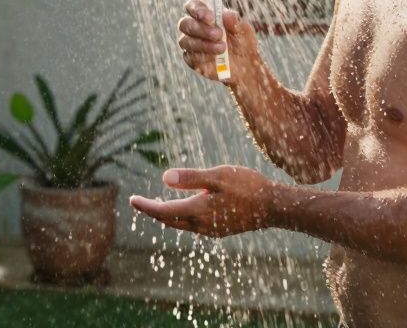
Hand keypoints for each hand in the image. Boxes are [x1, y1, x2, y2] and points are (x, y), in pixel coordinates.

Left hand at [129, 165, 274, 237]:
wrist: (274, 207)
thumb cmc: (248, 187)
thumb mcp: (218, 176)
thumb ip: (191, 178)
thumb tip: (164, 178)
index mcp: (198, 211)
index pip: (163, 212)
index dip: (145, 206)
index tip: (131, 200)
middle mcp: (201, 225)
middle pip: (169, 221)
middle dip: (152, 212)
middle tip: (138, 202)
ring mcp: (211, 230)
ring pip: (181, 225)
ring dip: (166, 216)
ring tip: (156, 204)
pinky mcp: (220, 230)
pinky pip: (193, 226)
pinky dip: (181, 217)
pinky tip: (184, 208)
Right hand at [177, 0, 259, 84]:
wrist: (245, 66)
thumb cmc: (241, 42)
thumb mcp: (243, 30)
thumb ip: (235, 21)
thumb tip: (227, 14)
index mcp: (205, 14)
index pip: (193, 5)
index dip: (197, 9)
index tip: (210, 17)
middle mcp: (194, 27)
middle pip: (185, 23)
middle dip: (201, 28)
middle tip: (218, 34)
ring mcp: (190, 44)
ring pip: (185, 41)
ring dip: (203, 44)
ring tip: (222, 48)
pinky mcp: (191, 59)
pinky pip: (189, 57)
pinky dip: (202, 57)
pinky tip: (216, 59)